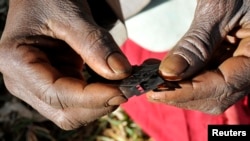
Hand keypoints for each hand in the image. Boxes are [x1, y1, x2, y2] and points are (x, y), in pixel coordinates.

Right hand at [0, 0, 131, 129]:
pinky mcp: (53, 85)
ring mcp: (38, 86)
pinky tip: (111, 83)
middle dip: (98, 105)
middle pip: (65, 113)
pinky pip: (77, 101)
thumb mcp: (70, 14)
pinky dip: (97, 97)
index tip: (122, 91)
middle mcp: (22, 82)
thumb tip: (121, 72)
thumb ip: (94, 44)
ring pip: (73, 112)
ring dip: (100, 103)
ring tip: (121, 85)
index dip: (93, 98)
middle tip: (126, 88)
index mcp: (16, 62)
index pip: (57, 95)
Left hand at [147, 0, 249, 113]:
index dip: (188, 92)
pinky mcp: (226, 59)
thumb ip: (196, 44)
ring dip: (178, 87)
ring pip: (209, 90)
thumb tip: (169, 74)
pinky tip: (163, 70)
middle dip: (181, 94)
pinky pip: (205, 76)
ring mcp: (239, 64)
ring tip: (152, 78)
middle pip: (216, 94)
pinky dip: (183, 77)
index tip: (155, 92)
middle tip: (149, 87)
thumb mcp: (217, 9)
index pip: (225, 85)